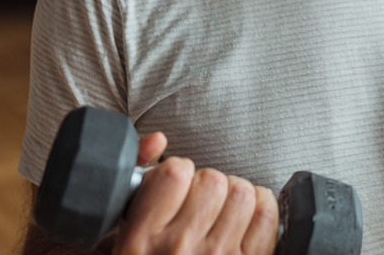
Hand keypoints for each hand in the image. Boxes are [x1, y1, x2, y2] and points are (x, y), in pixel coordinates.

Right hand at [112, 132, 279, 254]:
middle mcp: (179, 250)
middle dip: (207, 184)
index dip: (177, 171)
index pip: (173, 173)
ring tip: (222, 209)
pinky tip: (247, 216)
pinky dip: (262, 208)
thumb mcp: (116, 239)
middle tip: (199, 200)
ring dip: (234, 194)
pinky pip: (267, 217)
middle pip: (212, 179)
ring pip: (242, 193)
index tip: (175, 184)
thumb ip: (131, 183)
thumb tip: (157, 140)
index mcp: (140, 242)